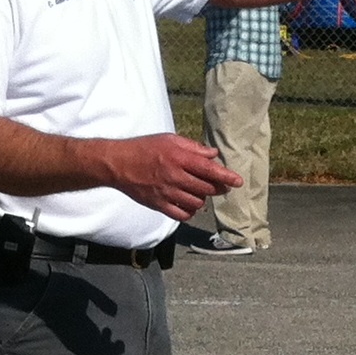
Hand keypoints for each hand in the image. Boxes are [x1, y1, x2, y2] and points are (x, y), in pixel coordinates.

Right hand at [104, 133, 241, 219]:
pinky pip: (182, 214)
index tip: (238, 181)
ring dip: (202, 198)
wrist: (117, 163)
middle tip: (220, 186)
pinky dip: (189, 211)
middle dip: (218, 188)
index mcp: (179, 158)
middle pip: (207, 188)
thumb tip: (213, 155)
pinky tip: (188, 203)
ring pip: (197, 203)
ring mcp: (167, 192)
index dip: (226, 177)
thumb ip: (193, 148)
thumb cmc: (144, 148)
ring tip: (199, 191)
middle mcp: (175, 176)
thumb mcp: (169, 140)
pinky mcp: (159, 204)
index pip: (209, 170)